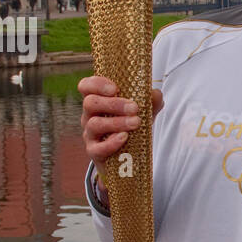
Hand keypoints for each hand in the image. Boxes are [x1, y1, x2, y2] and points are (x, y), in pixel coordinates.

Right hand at [79, 75, 163, 204]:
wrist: (127, 157)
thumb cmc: (132, 128)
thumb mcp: (143, 113)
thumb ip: (150, 102)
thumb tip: (155, 94)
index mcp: (99, 101)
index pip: (86, 86)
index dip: (96, 84)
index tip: (115, 88)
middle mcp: (90, 116)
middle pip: (90, 103)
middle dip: (113, 104)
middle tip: (134, 108)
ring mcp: (90, 134)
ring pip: (95, 124)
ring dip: (116, 122)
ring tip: (136, 122)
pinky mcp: (94, 152)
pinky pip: (97, 148)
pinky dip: (111, 143)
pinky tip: (124, 138)